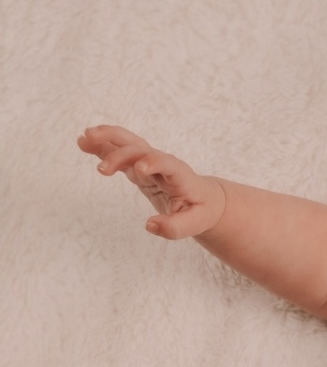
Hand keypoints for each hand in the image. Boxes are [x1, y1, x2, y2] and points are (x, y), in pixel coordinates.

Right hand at [77, 125, 225, 238]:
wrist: (204, 199)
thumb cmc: (201, 211)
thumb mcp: (194, 224)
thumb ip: (174, 228)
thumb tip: (149, 225)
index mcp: (179, 174)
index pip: (165, 163)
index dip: (153, 163)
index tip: (139, 170)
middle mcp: (162, 162)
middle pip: (140, 149)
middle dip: (121, 154)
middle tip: (101, 170)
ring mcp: (148, 162)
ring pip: (126, 144)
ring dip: (106, 140)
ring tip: (83, 139)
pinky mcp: (139, 167)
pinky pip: (120, 153)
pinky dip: (103, 148)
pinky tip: (84, 144)